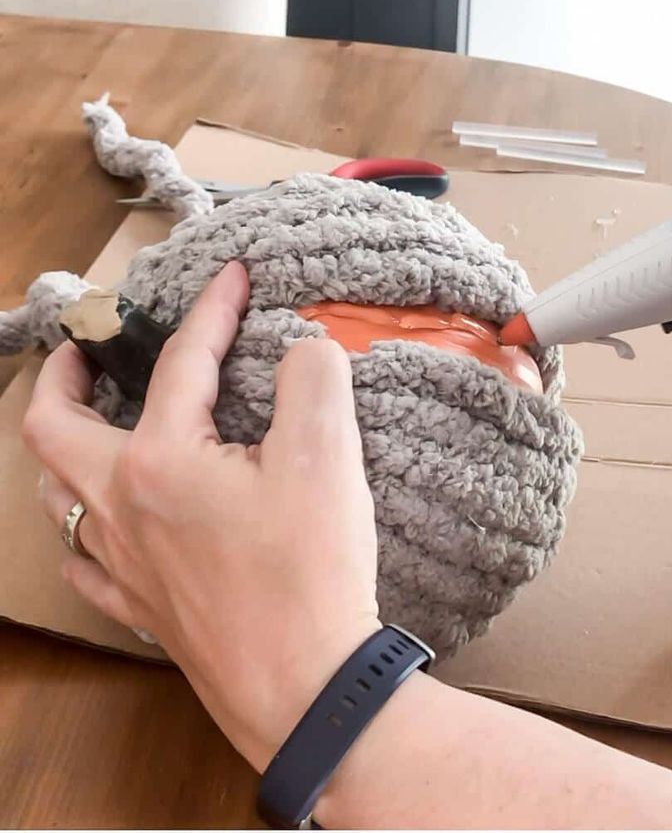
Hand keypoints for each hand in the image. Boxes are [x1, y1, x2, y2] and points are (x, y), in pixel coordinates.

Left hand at [22, 261, 380, 771]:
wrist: (305, 686)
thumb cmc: (310, 572)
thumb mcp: (326, 458)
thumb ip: (314, 381)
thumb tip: (307, 349)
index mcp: (161, 460)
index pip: (179, 363)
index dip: (210, 310)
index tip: (233, 277)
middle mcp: (122, 507)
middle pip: (53, 428)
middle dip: (63, 376)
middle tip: (86, 350)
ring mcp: (123, 563)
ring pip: (56, 494)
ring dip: (63, 450)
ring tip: (92, 427)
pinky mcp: (140, 608)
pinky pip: (84, 560)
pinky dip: (82, 527)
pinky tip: (107, 526)